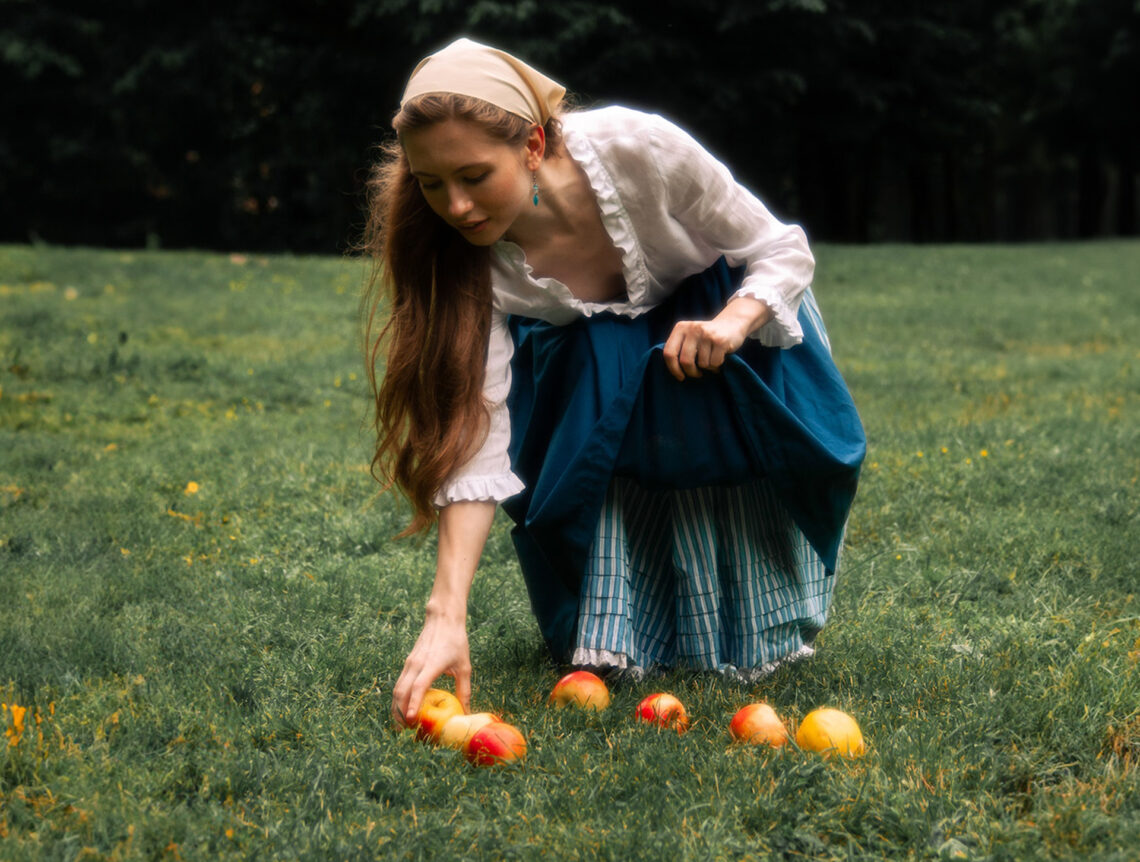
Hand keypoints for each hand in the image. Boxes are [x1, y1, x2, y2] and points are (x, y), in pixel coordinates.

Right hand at [391, 611, 471, 726]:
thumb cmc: (456, 641)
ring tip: (401, 725)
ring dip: (396, 707)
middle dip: (400, 713)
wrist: (443, 619)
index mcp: (431, 664)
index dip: (414, 704)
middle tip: (405, 732)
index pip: (418, 687)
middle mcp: (416, 664)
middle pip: (401, 691)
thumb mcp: (465, 666)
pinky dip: (398, 698)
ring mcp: (409, 663)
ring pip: (397, 688)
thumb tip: (467, 712)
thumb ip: (464, 689)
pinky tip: (402, 708)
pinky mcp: (408, 663)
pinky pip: (399, 683)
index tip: (411, 720)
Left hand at [662, 296, 769, 380]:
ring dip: (708, 367)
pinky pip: (714, 363)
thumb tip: (673, 370)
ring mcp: (707, 334)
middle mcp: (693, 329)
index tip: (680, 376)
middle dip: (692, 372)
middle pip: (685, 361)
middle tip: (697, 374)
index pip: (669, 352)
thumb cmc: (707, 337)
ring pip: (702, 364)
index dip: (673, 368)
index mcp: (681, 328)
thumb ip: (680, 347)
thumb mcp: (690, 336)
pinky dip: (717, 365)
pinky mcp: (720, 340)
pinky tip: (719, 357)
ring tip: (711, 359)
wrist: (732, 324)